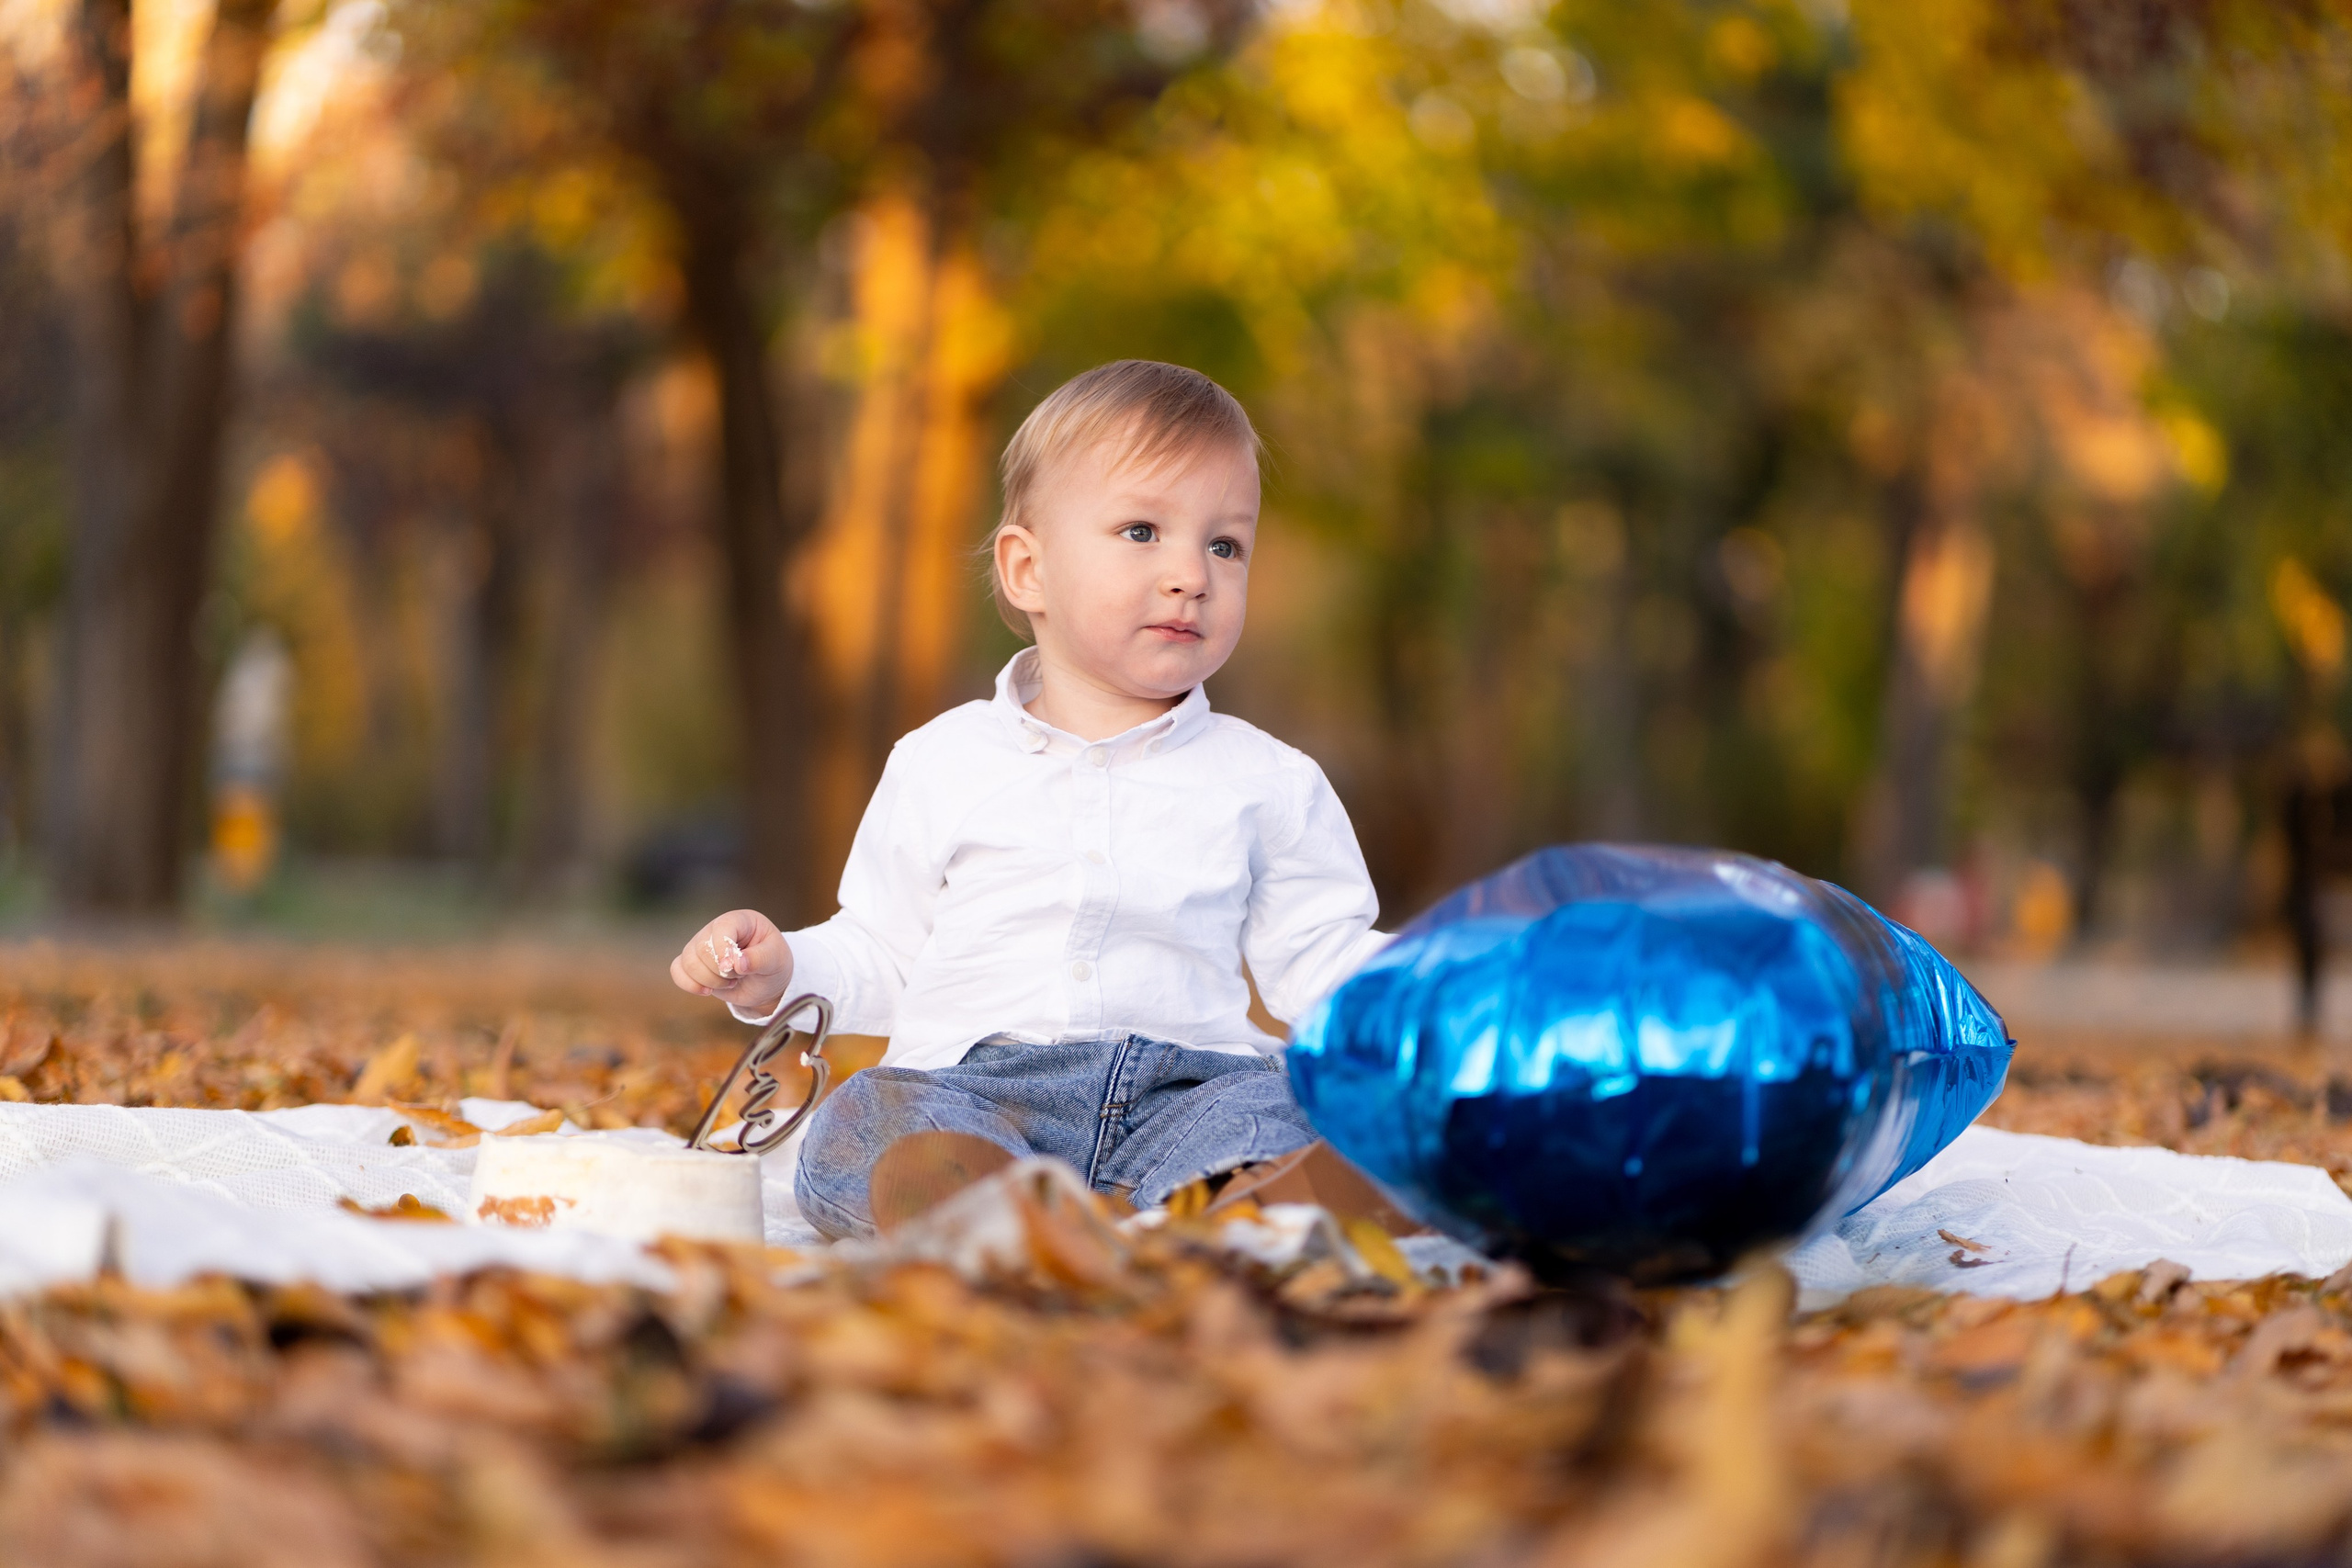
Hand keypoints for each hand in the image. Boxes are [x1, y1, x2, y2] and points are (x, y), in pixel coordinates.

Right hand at [670, 910, 792, 1018]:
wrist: (766, 983)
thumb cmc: (773, 964)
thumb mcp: (776, 960)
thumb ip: (759, 959)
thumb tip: (738, 963)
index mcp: (739, 920)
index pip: (722, 928)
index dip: (724, 950)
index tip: (735, 970)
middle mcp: (716, 929)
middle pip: (702, 948)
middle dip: (720, 971)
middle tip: (739, 976)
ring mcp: (701, 945)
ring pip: (688, 961)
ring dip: (709, 980)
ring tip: (729, 982)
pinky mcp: (693, 964)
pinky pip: (677, 970)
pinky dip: (689, 984)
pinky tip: (706, 991)